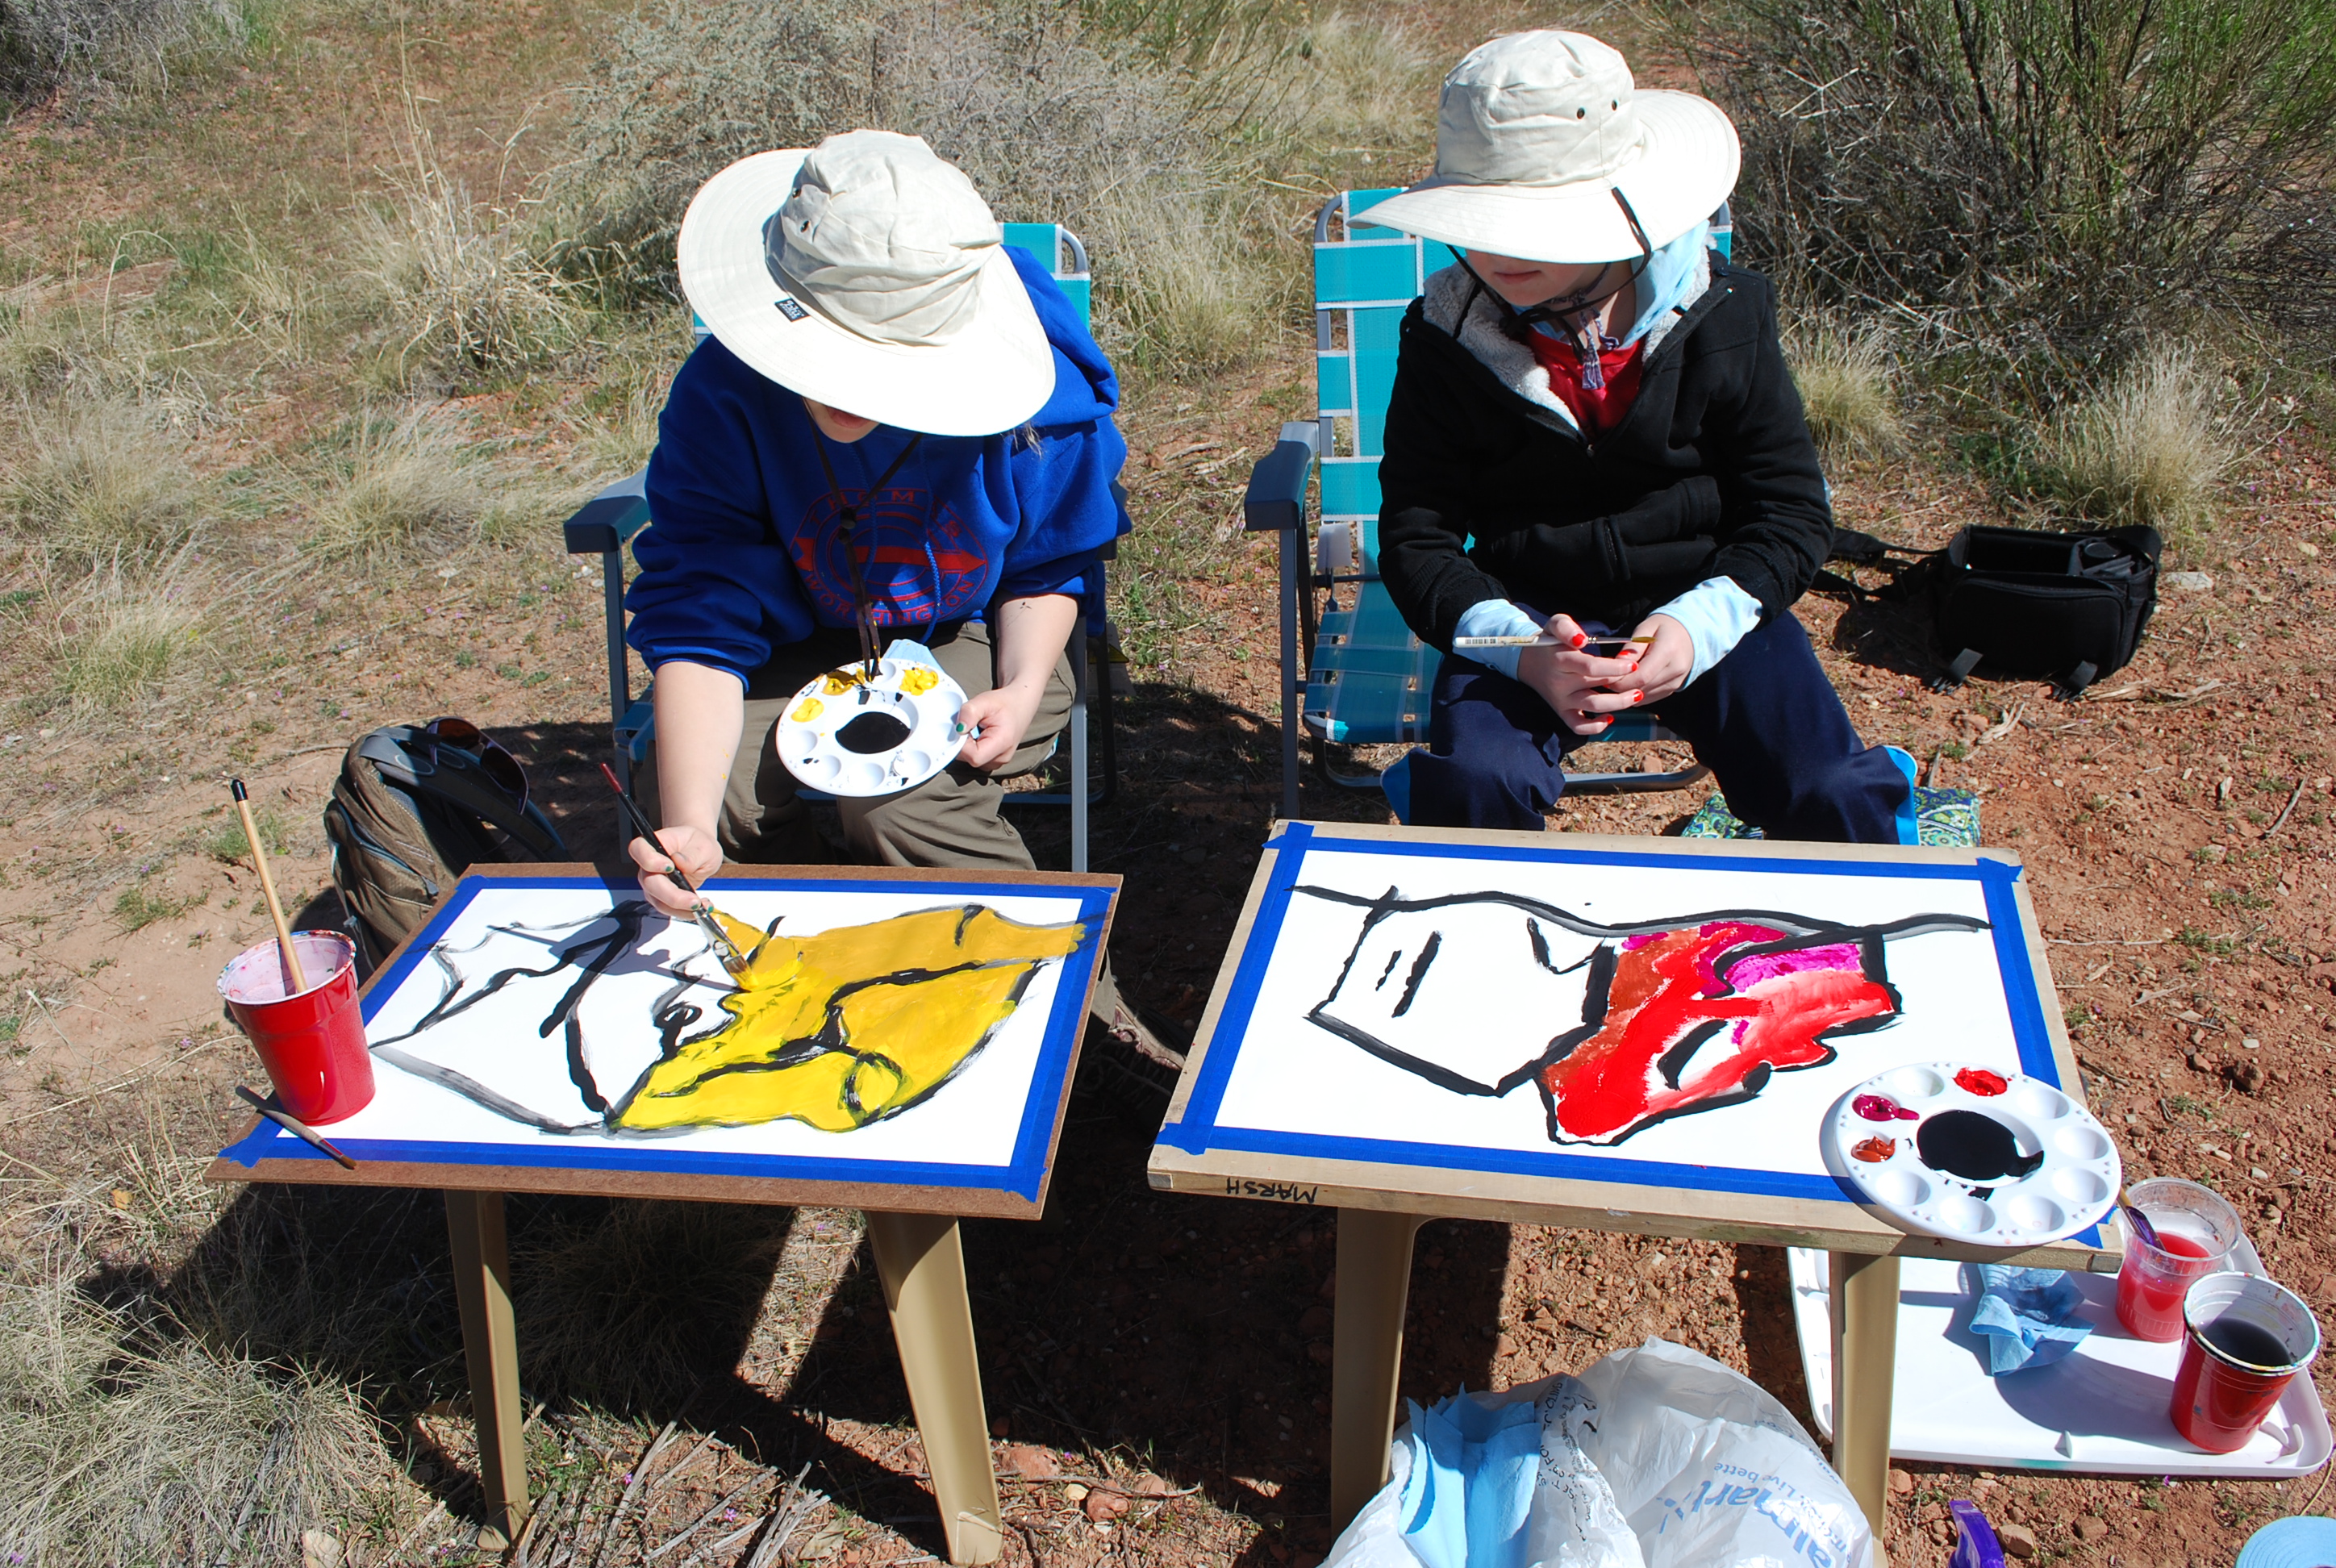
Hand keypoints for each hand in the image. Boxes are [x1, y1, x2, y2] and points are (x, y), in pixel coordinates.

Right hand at [627, 824, 723, 917]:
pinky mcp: (661, 897)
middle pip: (650, 883)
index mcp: (655, 844)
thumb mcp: (703, 846)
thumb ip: (692, 855)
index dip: (650, 860)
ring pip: (659, 901)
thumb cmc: (698, 844)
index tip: (670, 867)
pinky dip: (686, 912)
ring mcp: (652, 883)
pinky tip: (702, 906)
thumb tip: (680, 862)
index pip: (639, 849)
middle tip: (694, 901)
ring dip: (681, 908)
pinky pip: (669, 909)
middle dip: (673, 896)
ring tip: (703, 905)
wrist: (699, 853)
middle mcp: (648, 865)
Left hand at [953, 683, 1043, 770]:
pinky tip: (979, 735)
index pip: (974, 756)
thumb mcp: (985, 701)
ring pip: (970, 760)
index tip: (962, 728)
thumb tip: (958, 728)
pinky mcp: (993, 760)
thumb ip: (969, 712)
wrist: (1020, 704)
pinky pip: (975, 757)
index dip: (962, 744)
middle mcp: (1001, 758)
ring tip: (977, 729)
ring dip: (967, 744)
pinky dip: (972, 746)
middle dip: (963, 742)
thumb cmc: (1005, 703)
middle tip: (971, 725)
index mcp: (1003, 744)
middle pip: (970, 759)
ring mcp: (998, 761)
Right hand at [1516, 612, 1642, 735]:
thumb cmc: (1549, 642)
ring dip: (1618, 704)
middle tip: (1640, 678)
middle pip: (1597, 686)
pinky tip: (1610, 718)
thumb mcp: (1555, 624)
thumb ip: (1566, 627)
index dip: (1615, 667)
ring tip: (1637, 696)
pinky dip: (1595, 727)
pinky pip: (1577, 726)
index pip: (1591, 667)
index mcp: (1560, 660)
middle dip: (1623, 683)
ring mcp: (1561, 700)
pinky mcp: (1562, 711)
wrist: (1529, 662)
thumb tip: (1581, 640)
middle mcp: (1560, 683)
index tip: (1632, 664)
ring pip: (1593, 706)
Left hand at [1603, 614, 1693, 704]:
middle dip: (1620, 687)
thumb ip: (1632, 647)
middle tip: (1605, 680)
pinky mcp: (1673, 689)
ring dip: (1626, 692)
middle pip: (1642, 688)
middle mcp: (1676, 670)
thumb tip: (1616, 665)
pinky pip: (1650, 698)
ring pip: (1644, 696)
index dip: (1620, 680)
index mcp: (1669, 651)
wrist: (1690, 633)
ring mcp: (1676, 682)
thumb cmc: (1664, 627)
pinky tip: (1628, 684)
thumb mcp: (1646, 628)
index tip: (1605, 676)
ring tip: (1615, 680)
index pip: (1641, 675)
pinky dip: (1635, 694)